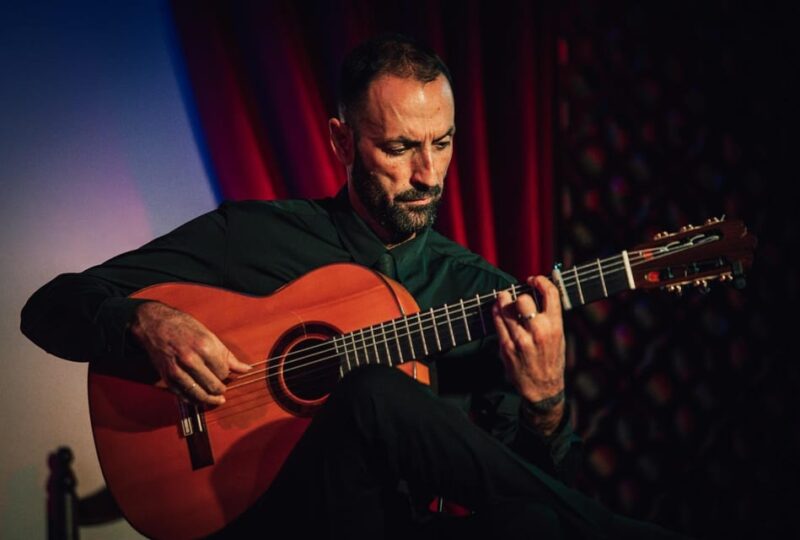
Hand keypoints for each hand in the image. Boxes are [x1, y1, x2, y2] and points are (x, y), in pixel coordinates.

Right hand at [130, 301, 250, 404]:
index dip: (226, 374)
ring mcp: (177, 370)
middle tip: (222, 389)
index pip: (223, 371)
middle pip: (213, 385)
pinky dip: (194, 400)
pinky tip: (200, 398)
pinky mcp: (167, 377)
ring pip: (199, 394)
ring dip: (210, 399)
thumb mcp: (209, 336)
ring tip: (216, 398)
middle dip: (220, 389)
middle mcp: (191, 360)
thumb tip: (246, 369)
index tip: (225, 373)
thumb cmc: (184, 327)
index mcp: (204, 347)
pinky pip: (184, 395)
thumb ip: (228, 356)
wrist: (155, 324)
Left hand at [492, 276, 565, 433]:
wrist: (543, 389)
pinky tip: (498, 310)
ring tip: (504, 298)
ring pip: (506, 308)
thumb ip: (550, 315)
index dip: (540, 280)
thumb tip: (538, 292)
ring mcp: (521, 340)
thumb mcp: (559, 336)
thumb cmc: (551, 359)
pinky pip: (497, 322)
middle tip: (517, 296)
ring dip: (503, 299)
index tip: (534, 279)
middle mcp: (538, 332)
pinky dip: (496, 312)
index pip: (550, 294)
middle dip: (519, 295)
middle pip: (522, 299)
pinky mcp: (506, 347)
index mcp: (555, 327)